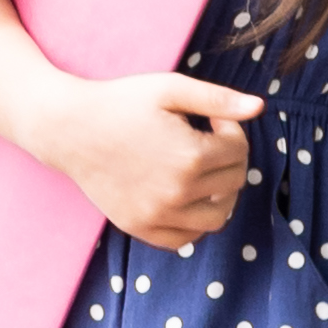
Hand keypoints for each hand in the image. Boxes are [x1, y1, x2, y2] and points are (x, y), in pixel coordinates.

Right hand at [56, 70, 262, 248]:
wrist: (67, 129)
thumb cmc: (120, 103)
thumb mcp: (170, 88)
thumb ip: (218, 99)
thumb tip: (259, 107)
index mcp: (190, 156)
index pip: (240, 151)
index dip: (230, 129)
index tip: (211, 119)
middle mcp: (177, 192)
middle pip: (234, 182)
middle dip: (229, 159)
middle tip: (204, 140)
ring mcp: (156, 215)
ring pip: (218, 217)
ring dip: (220, 194)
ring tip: (202, 172)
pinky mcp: (138, 227)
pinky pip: (185, 239)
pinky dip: (194, 222)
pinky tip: (185, 197)